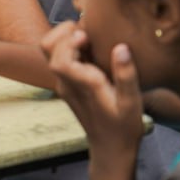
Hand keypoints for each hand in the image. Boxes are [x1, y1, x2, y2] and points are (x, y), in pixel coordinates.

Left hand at [42, 22, 144, 170]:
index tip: (86, 35)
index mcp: (80, 86)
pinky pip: (59, 60)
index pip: (59, 59)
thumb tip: (121, 47)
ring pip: (49, 54)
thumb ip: (126, 75)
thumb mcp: (131, 102)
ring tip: (87, 37)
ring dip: (63, 40)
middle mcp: (66, 83)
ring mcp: (64, 84)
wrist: (110, 148)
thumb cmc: (124, 126)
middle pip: (47, 51)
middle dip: (61, 34)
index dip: (67, 42)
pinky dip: (68, 48)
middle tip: (85, 31)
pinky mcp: (67, 85)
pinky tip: (89, 48)